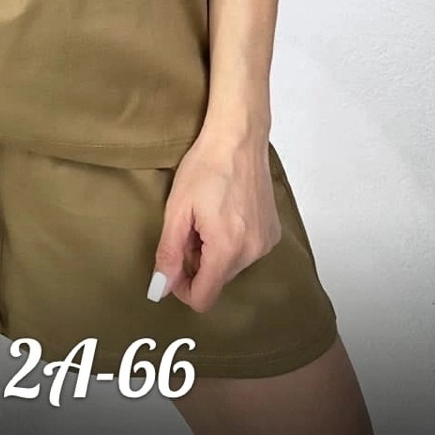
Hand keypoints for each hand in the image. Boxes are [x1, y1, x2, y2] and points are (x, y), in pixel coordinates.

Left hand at [147, 133, 280, 312]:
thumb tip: (161, 288)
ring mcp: (267, 242)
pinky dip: (232, 242)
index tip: (173, 266)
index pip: (204, 298)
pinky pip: (247, 252)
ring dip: (215, 253)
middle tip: (189, 229)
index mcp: (227, 249)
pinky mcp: (273, 232)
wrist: (239, 137)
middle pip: (218, 281)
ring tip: (207, 217)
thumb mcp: (177, 209)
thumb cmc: (206, 166)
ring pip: (232, 267)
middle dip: (198, 264)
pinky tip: (225, 213)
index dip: (182, 289)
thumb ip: (169, 253)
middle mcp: (253, 252)